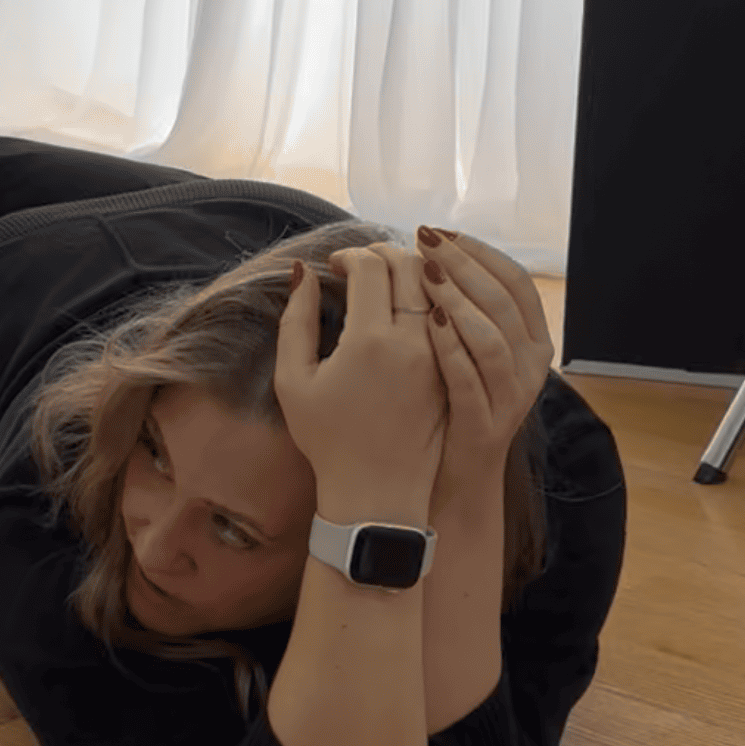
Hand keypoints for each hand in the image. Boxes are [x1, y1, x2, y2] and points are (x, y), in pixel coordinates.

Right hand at [274, 249, 446, 511]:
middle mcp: (411, 341)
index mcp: (368, 340)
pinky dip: (430, 300)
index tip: (335, 265)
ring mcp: (438, 355)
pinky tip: (409, 306)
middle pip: (409, 266)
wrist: (377, 492)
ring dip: (412, 272)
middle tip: (362, 264)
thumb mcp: (293, 381)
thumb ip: (295, 320)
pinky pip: (448, 316)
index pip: (371, 266)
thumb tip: (304, 273)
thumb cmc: (327, 440)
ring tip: (388, 280)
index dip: (350, 255)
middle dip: (384, 254)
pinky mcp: (451, 368)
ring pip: (435, 288)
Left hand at [413, 227, 554, 513]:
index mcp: (531, 342)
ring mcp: (510, 398)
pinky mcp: (484, 424)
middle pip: (503, 301)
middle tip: (425, 240)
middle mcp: (531, 367)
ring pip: (493, 338)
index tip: (440, 232)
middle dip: (463, 264)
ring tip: (425, 275)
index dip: (479, 252)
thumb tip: (436, 257)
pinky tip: (427, 324)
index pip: (513, 281)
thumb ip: (465, 311)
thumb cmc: (447, 407)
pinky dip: (452, 348)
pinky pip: (471, 379)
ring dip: (459, 300)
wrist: (447, 479)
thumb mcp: (467, 354)